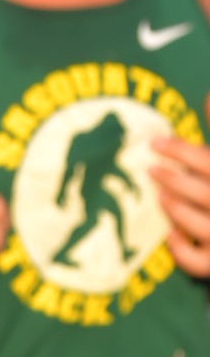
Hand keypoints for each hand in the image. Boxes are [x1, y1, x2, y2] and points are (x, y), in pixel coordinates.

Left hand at [150, 131, 209, 277]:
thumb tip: (207, 95)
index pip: (209, 162)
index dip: (182, 151)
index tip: (155, 143)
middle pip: (207, 193)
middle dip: (175, 179)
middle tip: (151, 170)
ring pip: (201, 225)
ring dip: (176, 209)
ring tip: (161, 196)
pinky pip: (197, 262)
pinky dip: (181, 250)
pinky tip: (171, 235)